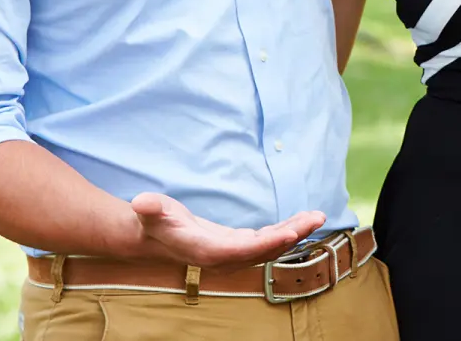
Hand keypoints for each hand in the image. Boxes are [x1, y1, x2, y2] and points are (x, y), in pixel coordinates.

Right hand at [129, 193, 325, 269]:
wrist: (155, 235)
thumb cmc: (153, 220)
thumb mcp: (150, 211)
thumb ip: (150, 208)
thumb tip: (142, 203)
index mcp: (206, 251)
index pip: (241, 251)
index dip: (267, 244)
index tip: (291, 232)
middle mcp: (224, 257)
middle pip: (264, 250)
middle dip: (292, 234)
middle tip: (317, 218)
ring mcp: (234, 253)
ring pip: (270, 246)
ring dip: (295, 231)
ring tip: (318, 216)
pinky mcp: (239, 245)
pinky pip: (268, 240)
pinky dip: (287, 229)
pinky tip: (304, 219)